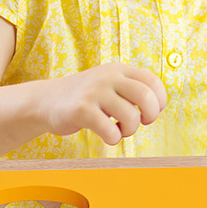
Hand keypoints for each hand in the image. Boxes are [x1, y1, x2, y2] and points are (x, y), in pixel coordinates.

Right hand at [45, 63, 166, 145]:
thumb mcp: (109, 83)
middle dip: (150, 115)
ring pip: (130, 116)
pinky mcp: (81, 110)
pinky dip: (114, 138)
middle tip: (142, 122)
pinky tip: (107, 135)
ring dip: (130, 130)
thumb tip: (159, 105)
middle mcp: (108, 77)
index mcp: (118, 69)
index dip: (160, 100)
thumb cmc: (86, 98)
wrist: (46, 100)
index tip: (151, 112)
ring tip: (120, 130)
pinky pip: (110, 130)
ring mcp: (94, 92)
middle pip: (146, 97)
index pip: (152, 81)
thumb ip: (132, 88)